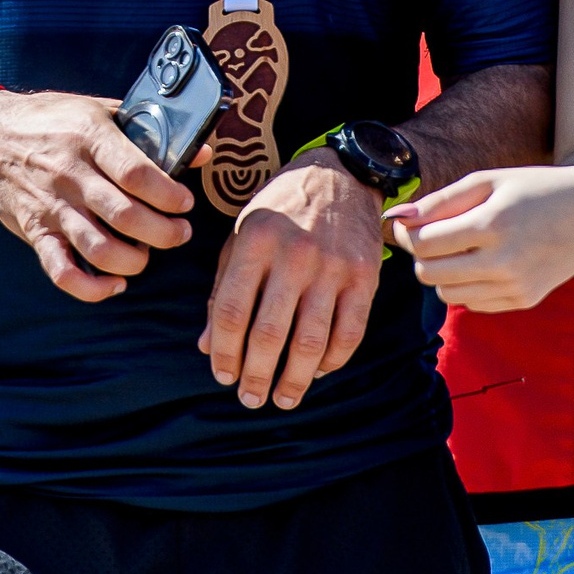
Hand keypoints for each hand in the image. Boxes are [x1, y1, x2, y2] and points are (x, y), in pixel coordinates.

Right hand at [0, 90, 195, 302]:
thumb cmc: (50, 120)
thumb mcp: (98, 110)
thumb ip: (147, 131)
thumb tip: (202, 151)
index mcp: (89, 138)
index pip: (137, 173)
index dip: (169, 194)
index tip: (184, 202)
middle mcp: (69, 174)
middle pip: (126, 216)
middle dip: (164, 232)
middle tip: (178, 232)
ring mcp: (51, 206)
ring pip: (100, 249)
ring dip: (135, 260)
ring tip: (147, 253)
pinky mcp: (35, 232)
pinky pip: (63, 272)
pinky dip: (93, 287)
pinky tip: (115, 282)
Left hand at [198, 151, 386, 409]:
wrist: (342, 174)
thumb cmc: (281, 208)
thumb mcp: (241, 235)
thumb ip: (223, 288)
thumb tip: (208, 344)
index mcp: (255, 241)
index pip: (232, 311)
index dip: (224, 352)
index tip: (222, 375)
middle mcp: (294, 255)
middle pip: (270, 334)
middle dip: (257, 375)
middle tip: (249, 399)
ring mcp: (333, 267)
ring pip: (311, 342)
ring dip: (294, 380)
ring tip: (283, 399)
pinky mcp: (365, 277)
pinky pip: (349, 333)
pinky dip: (332, 361)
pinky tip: (316, 372)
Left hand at [384, 159, 573, 312]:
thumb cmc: (535, 190)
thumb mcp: (488, 181)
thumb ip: (440, 201)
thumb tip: (397, 217)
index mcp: (492, 224)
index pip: (425, 243)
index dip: (406, 234)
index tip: (405, 224)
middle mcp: (504, 261)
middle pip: (429, 274)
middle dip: (421, 256)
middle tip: (432, 237)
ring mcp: (516, 286)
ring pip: (447, 294)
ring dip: (442, 273)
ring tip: (459, 249)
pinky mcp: (524, 300)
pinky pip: (472, 303)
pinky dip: (466, 286)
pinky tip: (482, 263)